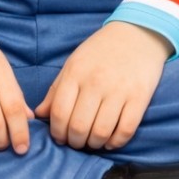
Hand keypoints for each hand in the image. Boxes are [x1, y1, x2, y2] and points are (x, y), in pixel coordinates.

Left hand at [35, 22, 171, 151]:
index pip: (59, 113)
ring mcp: (119, 90)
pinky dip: (116, 142)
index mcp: (76, 73)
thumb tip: (39, 114)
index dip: (57, 132)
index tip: (60, 137)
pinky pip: (126, 130)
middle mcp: (96, 82)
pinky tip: (111, 141)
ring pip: (101, 132)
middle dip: (75, 142)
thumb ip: (56, 90)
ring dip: (94, 144)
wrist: (137, 34)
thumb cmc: (101, 51)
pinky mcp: (139, 97)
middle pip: (79, 127)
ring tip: (93, 141)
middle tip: (77, 141)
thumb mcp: (74, 64)